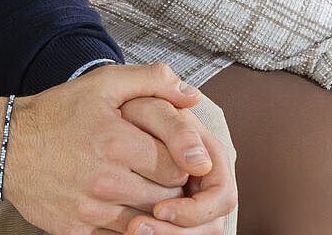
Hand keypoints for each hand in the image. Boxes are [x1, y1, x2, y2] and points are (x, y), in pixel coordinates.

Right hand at [0, 63, 204, 234]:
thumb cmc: (57, 113)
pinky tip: (123, 204)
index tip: (174, 154)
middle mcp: (106, 181)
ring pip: (147, 221)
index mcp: (118, 144)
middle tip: (163, 171)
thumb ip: (154, 81)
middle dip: (172, 185)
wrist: (5, 146)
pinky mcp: (76, 230)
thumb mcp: (104, 83)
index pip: (178, 165)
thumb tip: (192, 95)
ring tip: (143, 186)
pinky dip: (128, 224)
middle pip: (167, 196)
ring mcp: (90, 209)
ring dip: (153, 207)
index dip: (183, 160)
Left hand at [121, 98, 236, 233]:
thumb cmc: (132, 109)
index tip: (160, 208)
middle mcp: (206, 185)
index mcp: (213, 159)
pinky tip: (125, 229)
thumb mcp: (153, 109)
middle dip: (175, 233)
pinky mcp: (170, 215)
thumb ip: (178, 129)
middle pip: (210, 227)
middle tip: (136, 227)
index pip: (222, 198)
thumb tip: (201, 163)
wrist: (109, 115)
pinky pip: (169, 233)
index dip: (195, 211)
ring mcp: (189, 202)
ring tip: (130, 229)